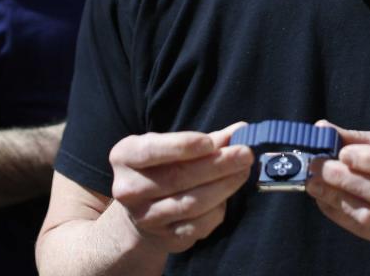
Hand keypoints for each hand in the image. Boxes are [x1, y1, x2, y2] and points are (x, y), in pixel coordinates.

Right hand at [109, 122, 252, 254]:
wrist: (143, 210)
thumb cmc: (163, 168)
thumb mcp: (173, 147)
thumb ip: (207, 139)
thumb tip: (240, 131)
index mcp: (124, 156)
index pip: (151, 151)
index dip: (182, 146)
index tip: (211, 142)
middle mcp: (128, 189)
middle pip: (177, 177)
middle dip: (216, 164)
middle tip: (245, 153)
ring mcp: (145, 217)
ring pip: (190, 203)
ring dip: (223, 186)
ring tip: (243, 171)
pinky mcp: (164, 237)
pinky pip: (197, 225)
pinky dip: (217, 210)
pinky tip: (227, 196)